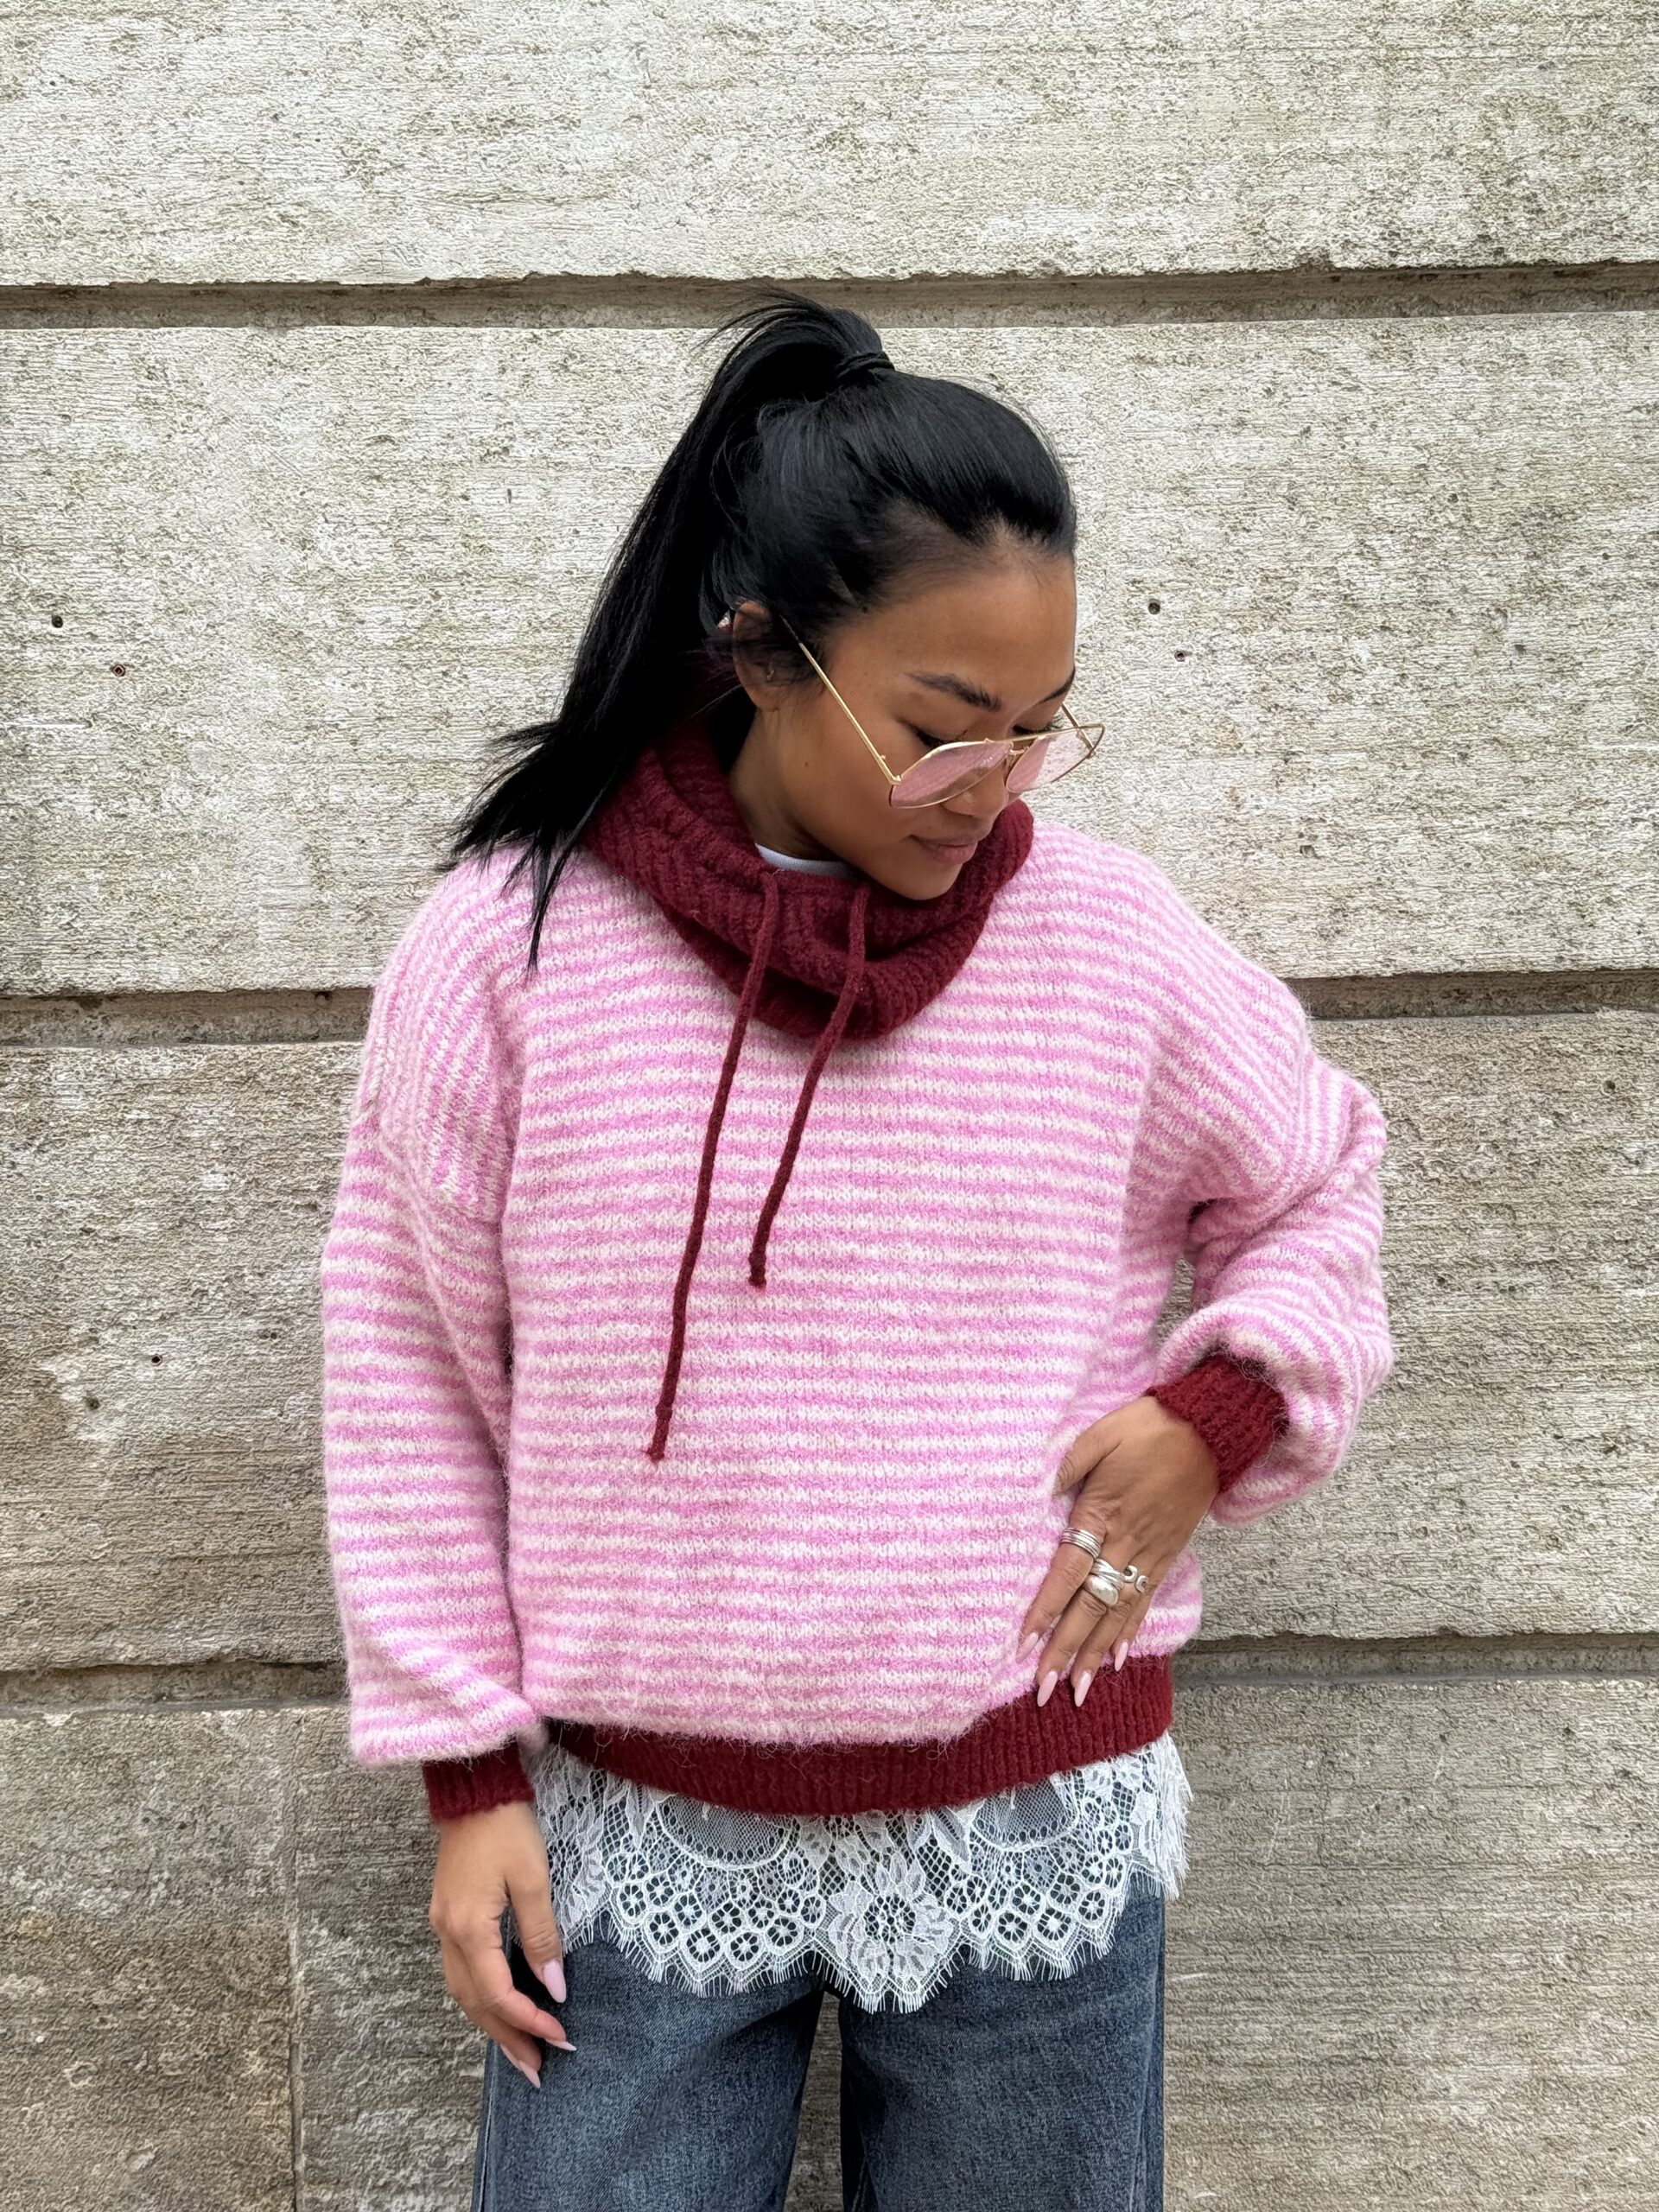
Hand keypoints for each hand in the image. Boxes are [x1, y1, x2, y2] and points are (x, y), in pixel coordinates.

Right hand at [429, 1799, 573, 2085]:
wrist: (473, 1789)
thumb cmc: (505, 1827)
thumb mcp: (532, 1878)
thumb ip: (541, 1934)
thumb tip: (554, 1984)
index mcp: (467, 1928)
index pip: (498, 1992)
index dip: (529, 2019)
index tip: (560, 2033)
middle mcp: (447, 1934)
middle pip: (475, 2003)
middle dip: (506, 2038)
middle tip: (537, 2069)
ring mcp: (442, 1925)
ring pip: (464, 1991)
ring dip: (492, 2023)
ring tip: (521, 2049)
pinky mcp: (447, 1915)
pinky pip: (461, 1972)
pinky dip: (482, 1997)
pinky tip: (500, 2005)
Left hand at [1017, 1394, 1220, 1706]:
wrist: (1210, 1431)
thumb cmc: (1148, 1428)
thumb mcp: (1100, 1434)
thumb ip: (1069, 1465)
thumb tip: (1044, 1493)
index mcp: (1102, 1514)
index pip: (1068, 1573)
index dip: (1046, 1610)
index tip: (1024, 1643)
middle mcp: (1126, 1544)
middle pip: (1090, 1606)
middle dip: (1066, 1650)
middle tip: (1043, 1689)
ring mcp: (1150, 1554)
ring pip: (1118, 1613)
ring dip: (1096, 1654)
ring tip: (1077, 1690)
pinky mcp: (1168, 1555)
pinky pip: (1146, 1601)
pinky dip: (1131, 1632)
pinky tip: (1119, 1659)